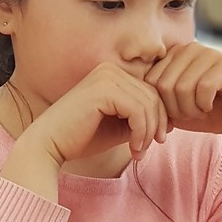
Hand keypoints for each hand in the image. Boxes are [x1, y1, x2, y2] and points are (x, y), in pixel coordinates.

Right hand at [24, 63, 169, 164]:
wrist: (49, 145)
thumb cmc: (82, 138)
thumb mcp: (119, 126)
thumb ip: (141, 119)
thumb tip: (171, 121)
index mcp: (113, 74)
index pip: (152, 92)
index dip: (159, 118)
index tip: (153, 142)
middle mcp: (110, 70)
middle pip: (154, 96)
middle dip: (156, 126)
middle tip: (146, 149)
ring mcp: (106, 77)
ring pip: (149, 104)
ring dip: (149, 132)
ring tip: (138, 151)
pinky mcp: (103, 90)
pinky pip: (138, 110)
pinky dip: (141, 132)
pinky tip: (133, 148)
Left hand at [145, 42, 221, 140]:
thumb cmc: (201, 113)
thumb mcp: (171, 104)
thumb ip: (153, 95)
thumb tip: (129, 95)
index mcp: (175, 54)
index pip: (151, 80)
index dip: (161, 104)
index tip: (176, 112)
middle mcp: (192, 48)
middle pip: (165, 84)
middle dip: (175, 108)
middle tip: (190, 113)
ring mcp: (211, 54)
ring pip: (183, 86)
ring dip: (191, 109)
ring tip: (201, 110)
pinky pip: (204, 88)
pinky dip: (204, 105)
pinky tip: (211, 105)